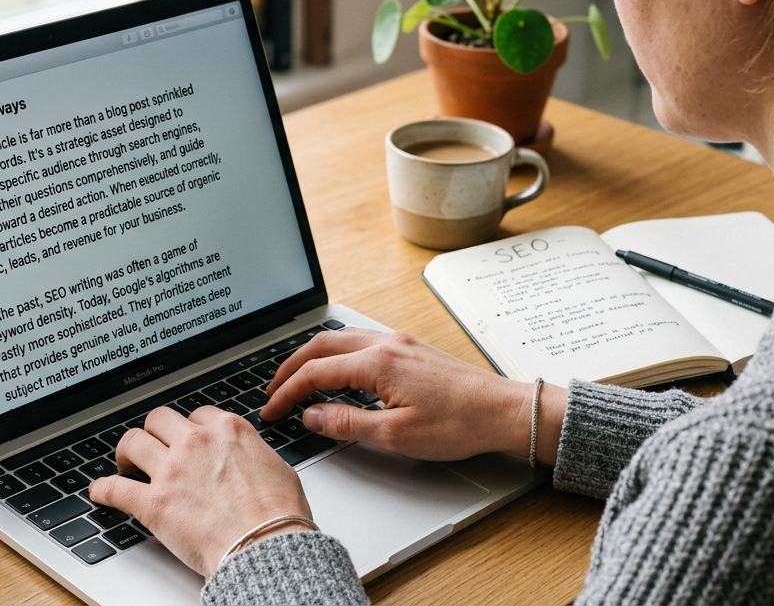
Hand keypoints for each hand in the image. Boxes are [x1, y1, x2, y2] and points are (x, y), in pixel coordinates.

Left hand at [89, 406, 311, 576]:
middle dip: (155, 431)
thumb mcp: (275, 466)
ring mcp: (172, 470)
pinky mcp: (153, 503)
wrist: (266, 545)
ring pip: (132, 442)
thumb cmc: (278, 514)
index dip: (190, 428)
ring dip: (126, 452)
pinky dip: (103, 489)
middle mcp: (196, 442)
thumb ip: (252, 453)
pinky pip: (114, 488)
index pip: (198, 414)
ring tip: (125, 463)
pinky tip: (100, 491)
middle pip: (159, 419)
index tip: (186, 438)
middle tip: (152, 445)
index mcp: (227, 430)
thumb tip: (247, 460)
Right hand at [261, 328, 565, 462]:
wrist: (502, 411)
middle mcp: (385, 343)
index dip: (287, 392)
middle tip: (273, 391)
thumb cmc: (458, 424)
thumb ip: (347, 423)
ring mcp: (398, 342)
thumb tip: (312, 416)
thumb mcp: (396, 435)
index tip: (272, 410)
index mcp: (377, 362)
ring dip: (313, 357)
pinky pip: (360, 340)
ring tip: (297, 380)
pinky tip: (337, 371)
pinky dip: (336, 353)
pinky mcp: (409, 348)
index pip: (316, 372)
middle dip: (291, 367)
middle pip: (322, 346)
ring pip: (340, 338)